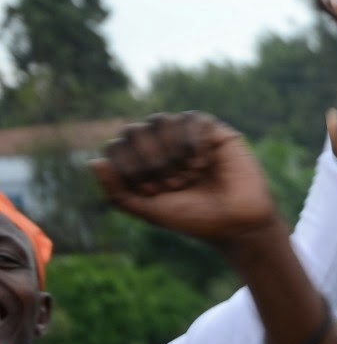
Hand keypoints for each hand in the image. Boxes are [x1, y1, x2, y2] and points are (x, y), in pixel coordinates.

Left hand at [91, 113, 281, 244]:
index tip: (153, 190)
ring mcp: (187, 135)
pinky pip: (191, 120)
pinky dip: (193, 144)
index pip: (118, 146)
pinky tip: (203, 163)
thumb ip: (117, 191)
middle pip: (136, 130)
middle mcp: (163, 144)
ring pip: (161, 121)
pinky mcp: (213, 131)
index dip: (130, 166)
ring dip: (172, 152)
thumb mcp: (148, 210)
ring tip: (189, 175)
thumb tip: (93, 162)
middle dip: (151, 160)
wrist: (236, 224)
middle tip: (173, 184)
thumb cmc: (194, 218)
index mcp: (143, 161)